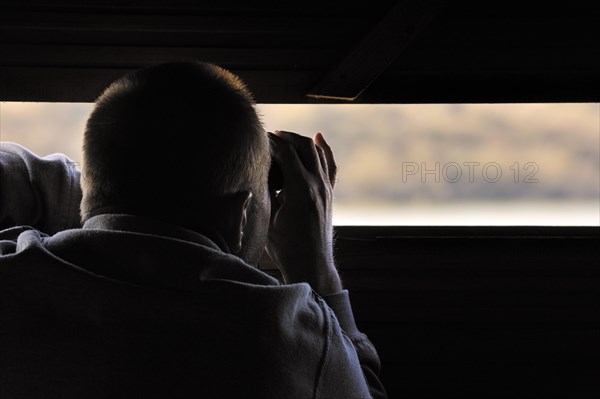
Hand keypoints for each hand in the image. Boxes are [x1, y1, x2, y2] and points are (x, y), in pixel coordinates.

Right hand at [266, 131, 341, 295]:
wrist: (311, 266)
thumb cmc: (286, 247)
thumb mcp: (269, 217)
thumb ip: (267, 190)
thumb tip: (260, 170)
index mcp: (301, 189)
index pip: (286, 152)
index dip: (271, 141)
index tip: (258, 137)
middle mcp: (318, 185)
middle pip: (304, 146)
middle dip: (286, 137)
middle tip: (270, 136)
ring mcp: (327, 189)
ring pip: (318, 153)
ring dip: (301, 141)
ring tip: (285, 138)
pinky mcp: (330, 195)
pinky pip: (330, 165)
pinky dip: (324, 150)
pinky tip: (318, 138)